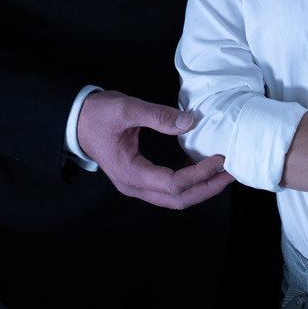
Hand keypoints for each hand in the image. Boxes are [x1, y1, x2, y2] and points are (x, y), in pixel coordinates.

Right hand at [76, 90, 232, 208]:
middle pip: (177, 200)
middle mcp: (133, 186)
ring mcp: (135, 185)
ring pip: (174, 198)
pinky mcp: (139, 177)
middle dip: (207, 188)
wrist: (75, 119)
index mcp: (129, 173)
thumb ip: (158, 116)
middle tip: (232, 173)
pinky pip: (167, 188)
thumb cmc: (97, 114)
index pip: (172, 184)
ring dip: (200, 188)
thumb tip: (189, 123)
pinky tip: (201, 166)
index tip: (219, 159)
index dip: (199, 174)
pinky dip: (188, 182)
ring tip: (222, 173)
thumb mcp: (126, 108)